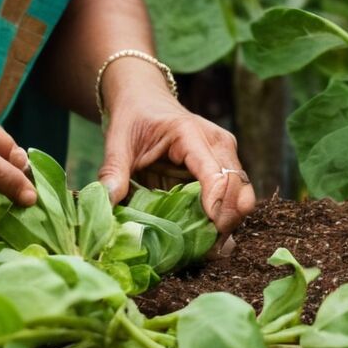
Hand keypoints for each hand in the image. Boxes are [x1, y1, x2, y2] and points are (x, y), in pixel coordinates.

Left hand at [97, 88, 255, 235]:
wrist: (144, 98)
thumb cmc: (133, 116)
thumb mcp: (117, 140)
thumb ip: (114, 170)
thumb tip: (105, 201)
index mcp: (190, 133)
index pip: (217, 176)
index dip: (216, 207)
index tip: (208, 234)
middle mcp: (217, 144)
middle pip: (240, 191)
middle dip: (227, 223)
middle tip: (206, 249)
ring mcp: (224, 156)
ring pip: (242, 199)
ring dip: (227, 226)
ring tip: (206, 250)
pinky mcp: (223, 168)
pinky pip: (232, 199)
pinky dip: (222, 220)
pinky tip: (205, 238)